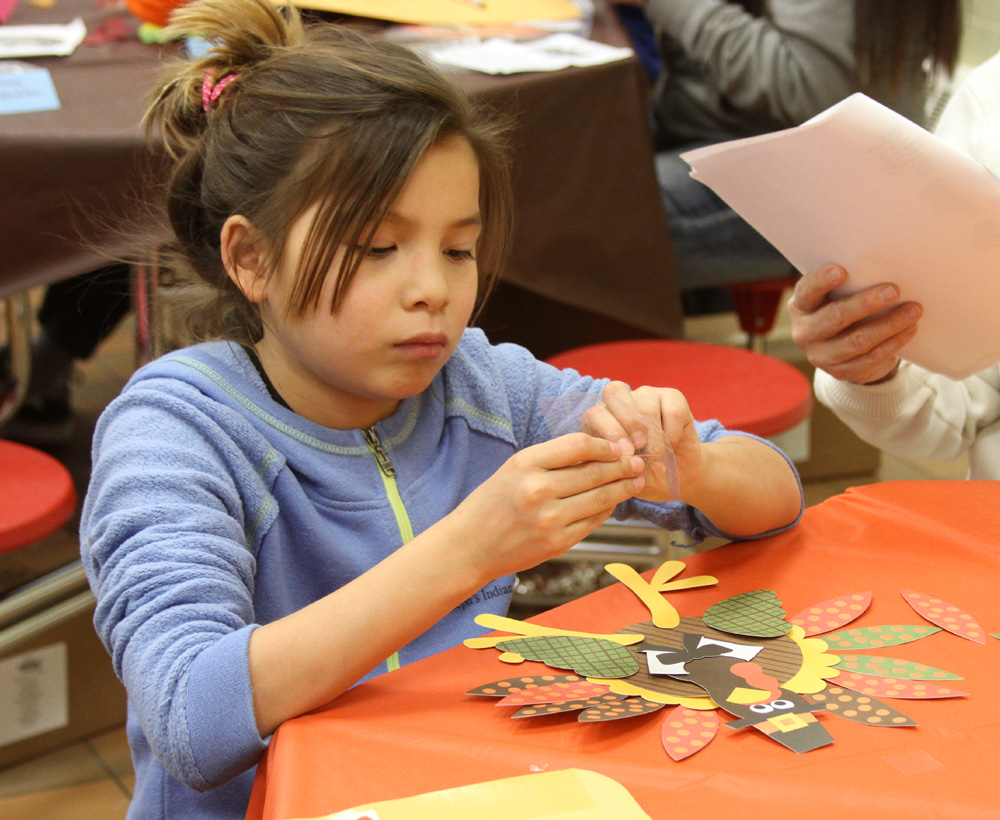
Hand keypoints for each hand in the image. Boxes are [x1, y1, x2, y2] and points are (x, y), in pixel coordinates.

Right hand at [451, 433, 644, 579]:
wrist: (470, 546)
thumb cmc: (493, 503)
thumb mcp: (514, 469)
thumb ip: (553, 459)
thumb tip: (600, 451)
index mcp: (525, 464)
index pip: (579, 445)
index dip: (606, 444)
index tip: (619, 445)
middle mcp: (538, 490)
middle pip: (595, 472)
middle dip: (623, 465)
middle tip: (639, 460)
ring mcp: (550, 519)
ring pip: (601, 498)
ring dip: (624, 487)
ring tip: (637, 479)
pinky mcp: (558, 543)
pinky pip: (593, 521)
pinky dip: (608, 509)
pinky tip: (615, 500)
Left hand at [580, 381, 700, 502]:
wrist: (679, 477)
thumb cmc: (643, 475)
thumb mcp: (623, 474)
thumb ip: (615, 462)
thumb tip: (618, 457)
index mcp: (600, 419)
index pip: (595, 413)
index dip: (609, 432)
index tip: (624, 455)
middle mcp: (620, 402)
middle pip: (613, 393)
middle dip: (626, 424)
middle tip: (638, 449)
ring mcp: (647, 395)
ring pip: (646, 408)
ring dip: (653, 440)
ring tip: (657, 463)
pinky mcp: (673, 396)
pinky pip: (672, 411)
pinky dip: (672, 433)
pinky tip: (673, 447)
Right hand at [788, 264, 921, 384]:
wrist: (841, 347)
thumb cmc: (842, 306)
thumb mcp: (835, 294)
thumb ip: (847, 283)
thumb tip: (882, 267)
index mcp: (800, 306)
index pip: (807, 291)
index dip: (822, 281)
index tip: (842, 271)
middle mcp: (804, 332)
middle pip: (835, 317)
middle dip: (866, 304)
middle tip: (894, 291)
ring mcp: (820, 356)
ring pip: (857, 341)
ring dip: (889, 324)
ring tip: (913, 310)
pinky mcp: (840, 372)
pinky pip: (871, 358)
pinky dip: (894, 342)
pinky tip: (910, 329)